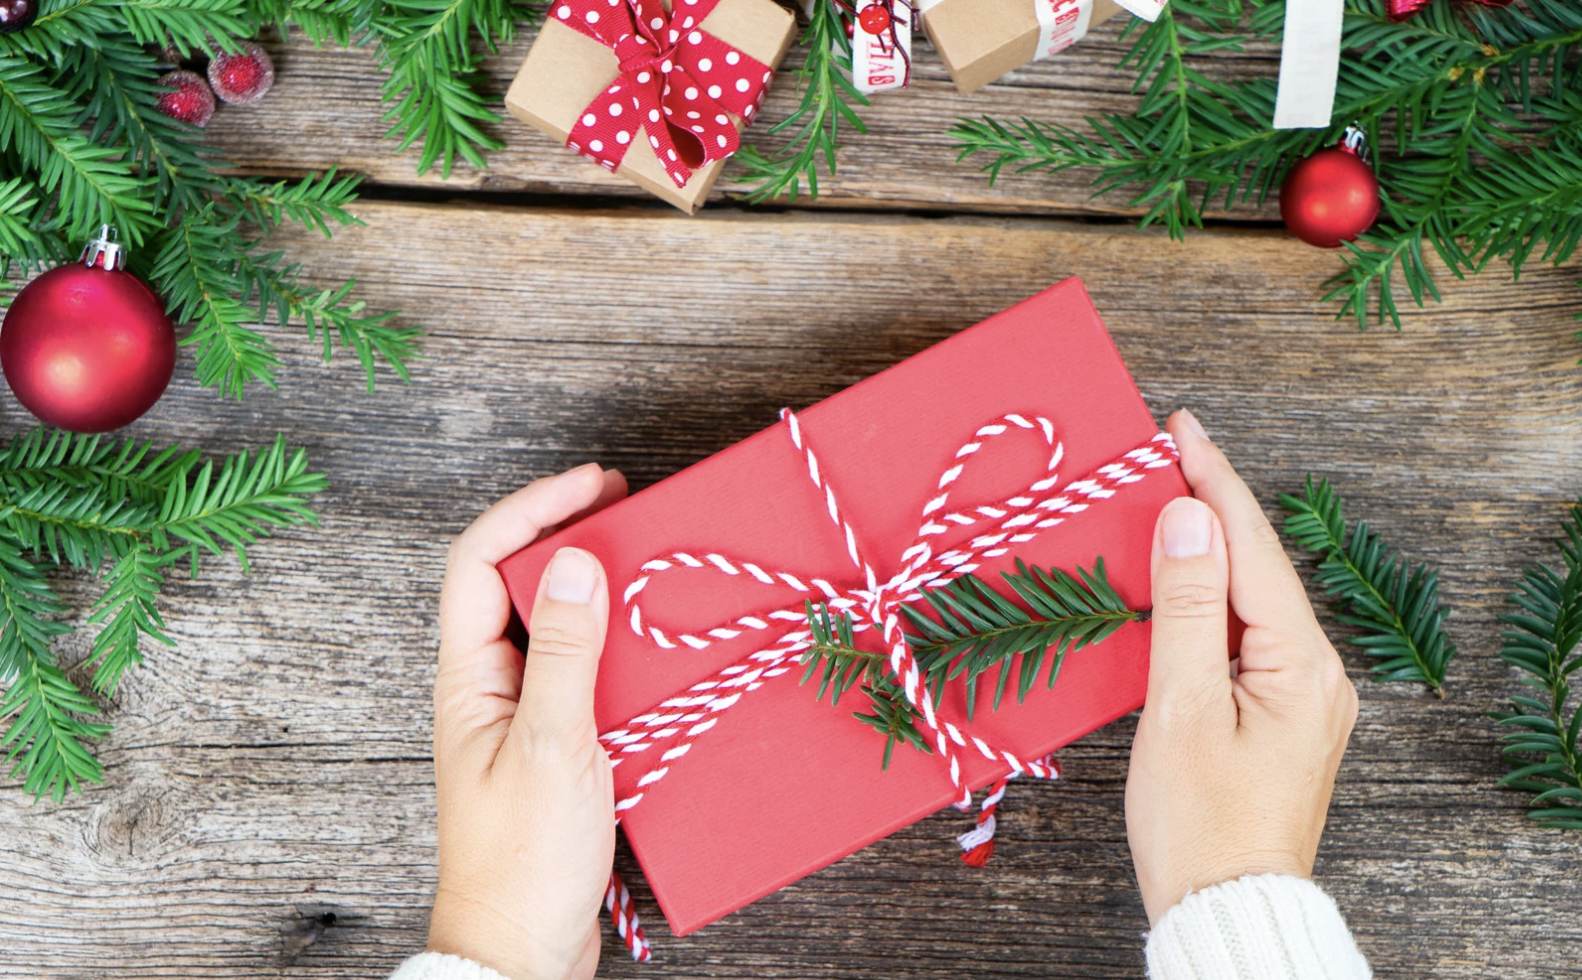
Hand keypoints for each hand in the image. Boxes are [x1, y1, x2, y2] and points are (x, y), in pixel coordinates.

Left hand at [429, 464, 627, 979]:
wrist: (521, 948)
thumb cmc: (524, 860)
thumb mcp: (553, 747)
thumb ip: (566, 654)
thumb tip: (578, 563)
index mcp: (468, 678)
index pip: (482, 562)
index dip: (532, 510)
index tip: (593, 485)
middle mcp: (489, 686)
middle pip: (516, 581)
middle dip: (566, 533)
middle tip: (625, 504)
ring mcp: (521, 713)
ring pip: (552, 623)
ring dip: (593, 585)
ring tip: (644, 558)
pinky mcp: (555, 742)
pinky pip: (579, 668)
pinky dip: (612, 641)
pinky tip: (649, 639)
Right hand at [1125, 410, 1358, 924]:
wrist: (1224, 903)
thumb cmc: (1200, 821)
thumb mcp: (1182, 707)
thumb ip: (1186, 608)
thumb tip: (1188, 519)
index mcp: (1301, 664)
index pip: (1251, 548)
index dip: (1214, 480)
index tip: (1181, 426)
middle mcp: (1315, 671)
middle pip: (1257, 565)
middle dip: (1211, 503)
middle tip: (1165, 450)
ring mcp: (1300, 695)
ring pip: (1249, 598)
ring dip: (1207, 548)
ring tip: (1167, 496)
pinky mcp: (1277, 714)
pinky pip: (1243, 633)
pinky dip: (1208, 597)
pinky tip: (1181, 579)